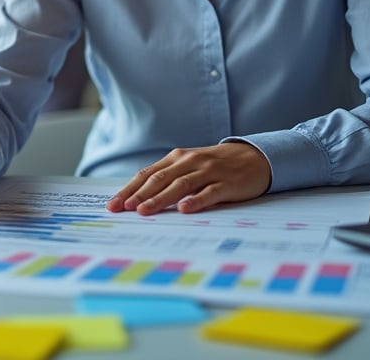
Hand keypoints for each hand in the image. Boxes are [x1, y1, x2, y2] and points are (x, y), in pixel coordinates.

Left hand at [106, 142, 271, 214]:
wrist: (255, 157)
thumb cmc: (216, 166)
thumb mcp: (189, 167)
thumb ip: (168, 178)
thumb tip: (138, 198)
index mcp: (177, 159)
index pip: (147, 174)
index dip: (129, 189)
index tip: (114, 205)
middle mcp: (190, 162)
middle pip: (159, 179)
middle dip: (139, 195)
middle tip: (123, 209)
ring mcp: (208, 172)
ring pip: (180, 185)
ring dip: (160, 198)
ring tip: (144, 211)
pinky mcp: (227, 183)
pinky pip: (209, 192)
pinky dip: (195, 200)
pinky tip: (184, 209)